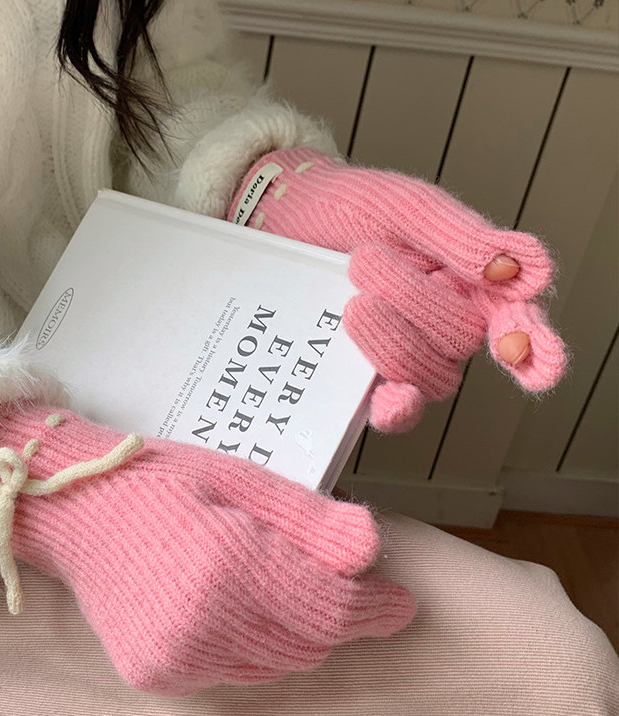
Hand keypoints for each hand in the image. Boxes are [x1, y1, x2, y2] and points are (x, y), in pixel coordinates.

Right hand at [0, 405, 415, 694]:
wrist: (77, 509)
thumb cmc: (160, 480)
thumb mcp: (240, 478)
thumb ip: (309, 520)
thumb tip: (373, 549)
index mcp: (225, 567)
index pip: (330, 608)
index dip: (375, 606)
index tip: (401, 600)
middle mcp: (199, 626)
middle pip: (308, 643)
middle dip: (338, 617)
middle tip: (346, 585)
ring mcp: (174, 658)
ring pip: (275, 664)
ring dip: (297, 633)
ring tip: (285, 588)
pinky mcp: (157, 675)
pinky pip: (233, 672)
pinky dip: (252, 645)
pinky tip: (236, 607)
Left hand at [228, 148, 566, 431]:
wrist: (280, 219)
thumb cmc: (349, 209)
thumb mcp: (406, 210)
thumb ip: (463, 239)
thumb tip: (526, 274)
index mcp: (468, 282)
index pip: (515, 319)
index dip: (530, 341)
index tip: (515, 350)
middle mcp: (443, 327)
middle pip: (460, 345)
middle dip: (418, 306)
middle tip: (365, 260)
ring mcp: (403, 355)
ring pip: (429, 378)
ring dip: (393, 342)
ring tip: (351, 300)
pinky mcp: (361, 378)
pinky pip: (391, 411)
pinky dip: (395, 409)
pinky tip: (386, 400)